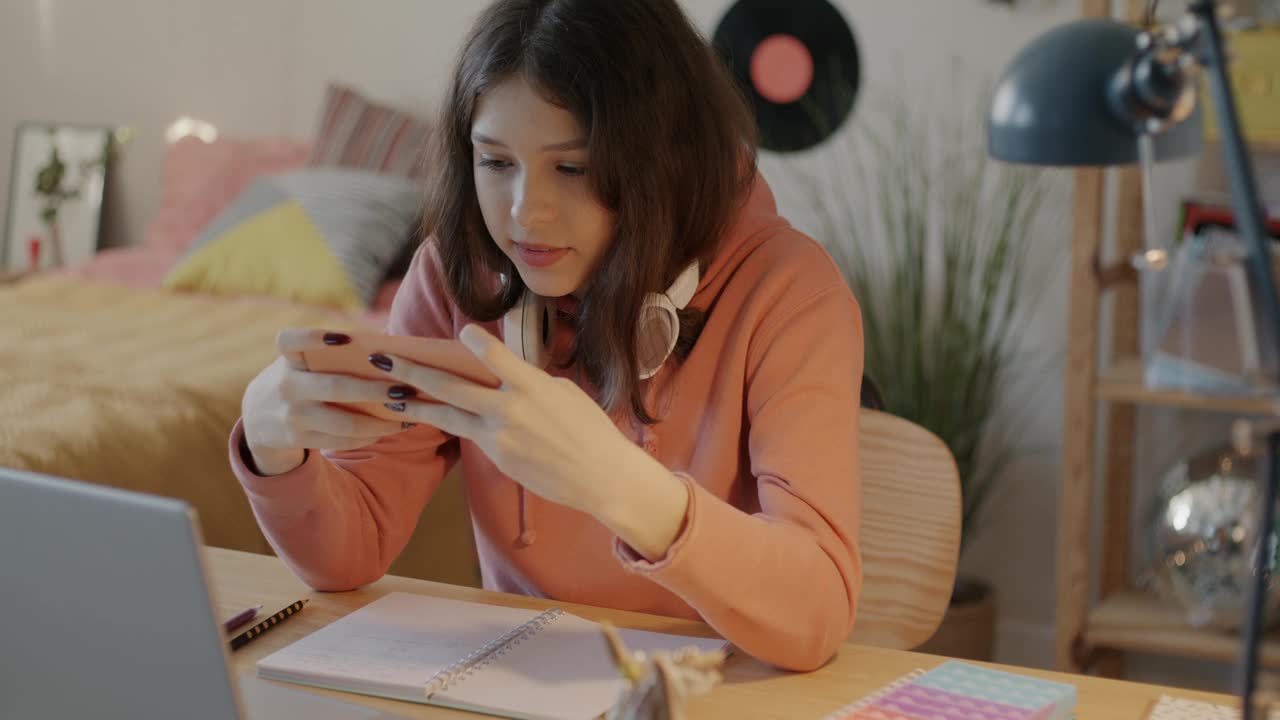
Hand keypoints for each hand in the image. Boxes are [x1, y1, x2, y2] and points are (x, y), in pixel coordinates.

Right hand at [240, 329, 411, 474]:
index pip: (291, 341)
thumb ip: (334, 351)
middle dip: (374, 390)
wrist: (257, 417)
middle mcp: (286, 386)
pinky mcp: (299, 438)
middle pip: (335, 388)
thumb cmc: (298, 377)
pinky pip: (342, 439)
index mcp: (288, 358)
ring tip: (408, 414)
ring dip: (380, 421)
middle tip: (405, 389)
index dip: (315, 338)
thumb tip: (390, 340)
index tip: (345, 339)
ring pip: (344, 422)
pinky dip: (370, 435)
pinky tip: (390, 427)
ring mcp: (292, 415)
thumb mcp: (301, 361)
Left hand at [369, 324, 639, 515]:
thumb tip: (505, 375)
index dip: (477, 341)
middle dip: (415, 370)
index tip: (461, 330)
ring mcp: (499, 436)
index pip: (496, 356)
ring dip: (415, 404)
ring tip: (391, 394)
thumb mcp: (564, 393)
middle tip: (386, 359)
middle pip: (451, 386)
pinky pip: (467, 434)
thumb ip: (529, 381)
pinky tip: (428, 417)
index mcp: (532, 386)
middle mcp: (509, 409)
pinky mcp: (496, 456)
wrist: (599, 476)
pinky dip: (447, 423)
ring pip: (447, 415)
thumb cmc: (589, 429)